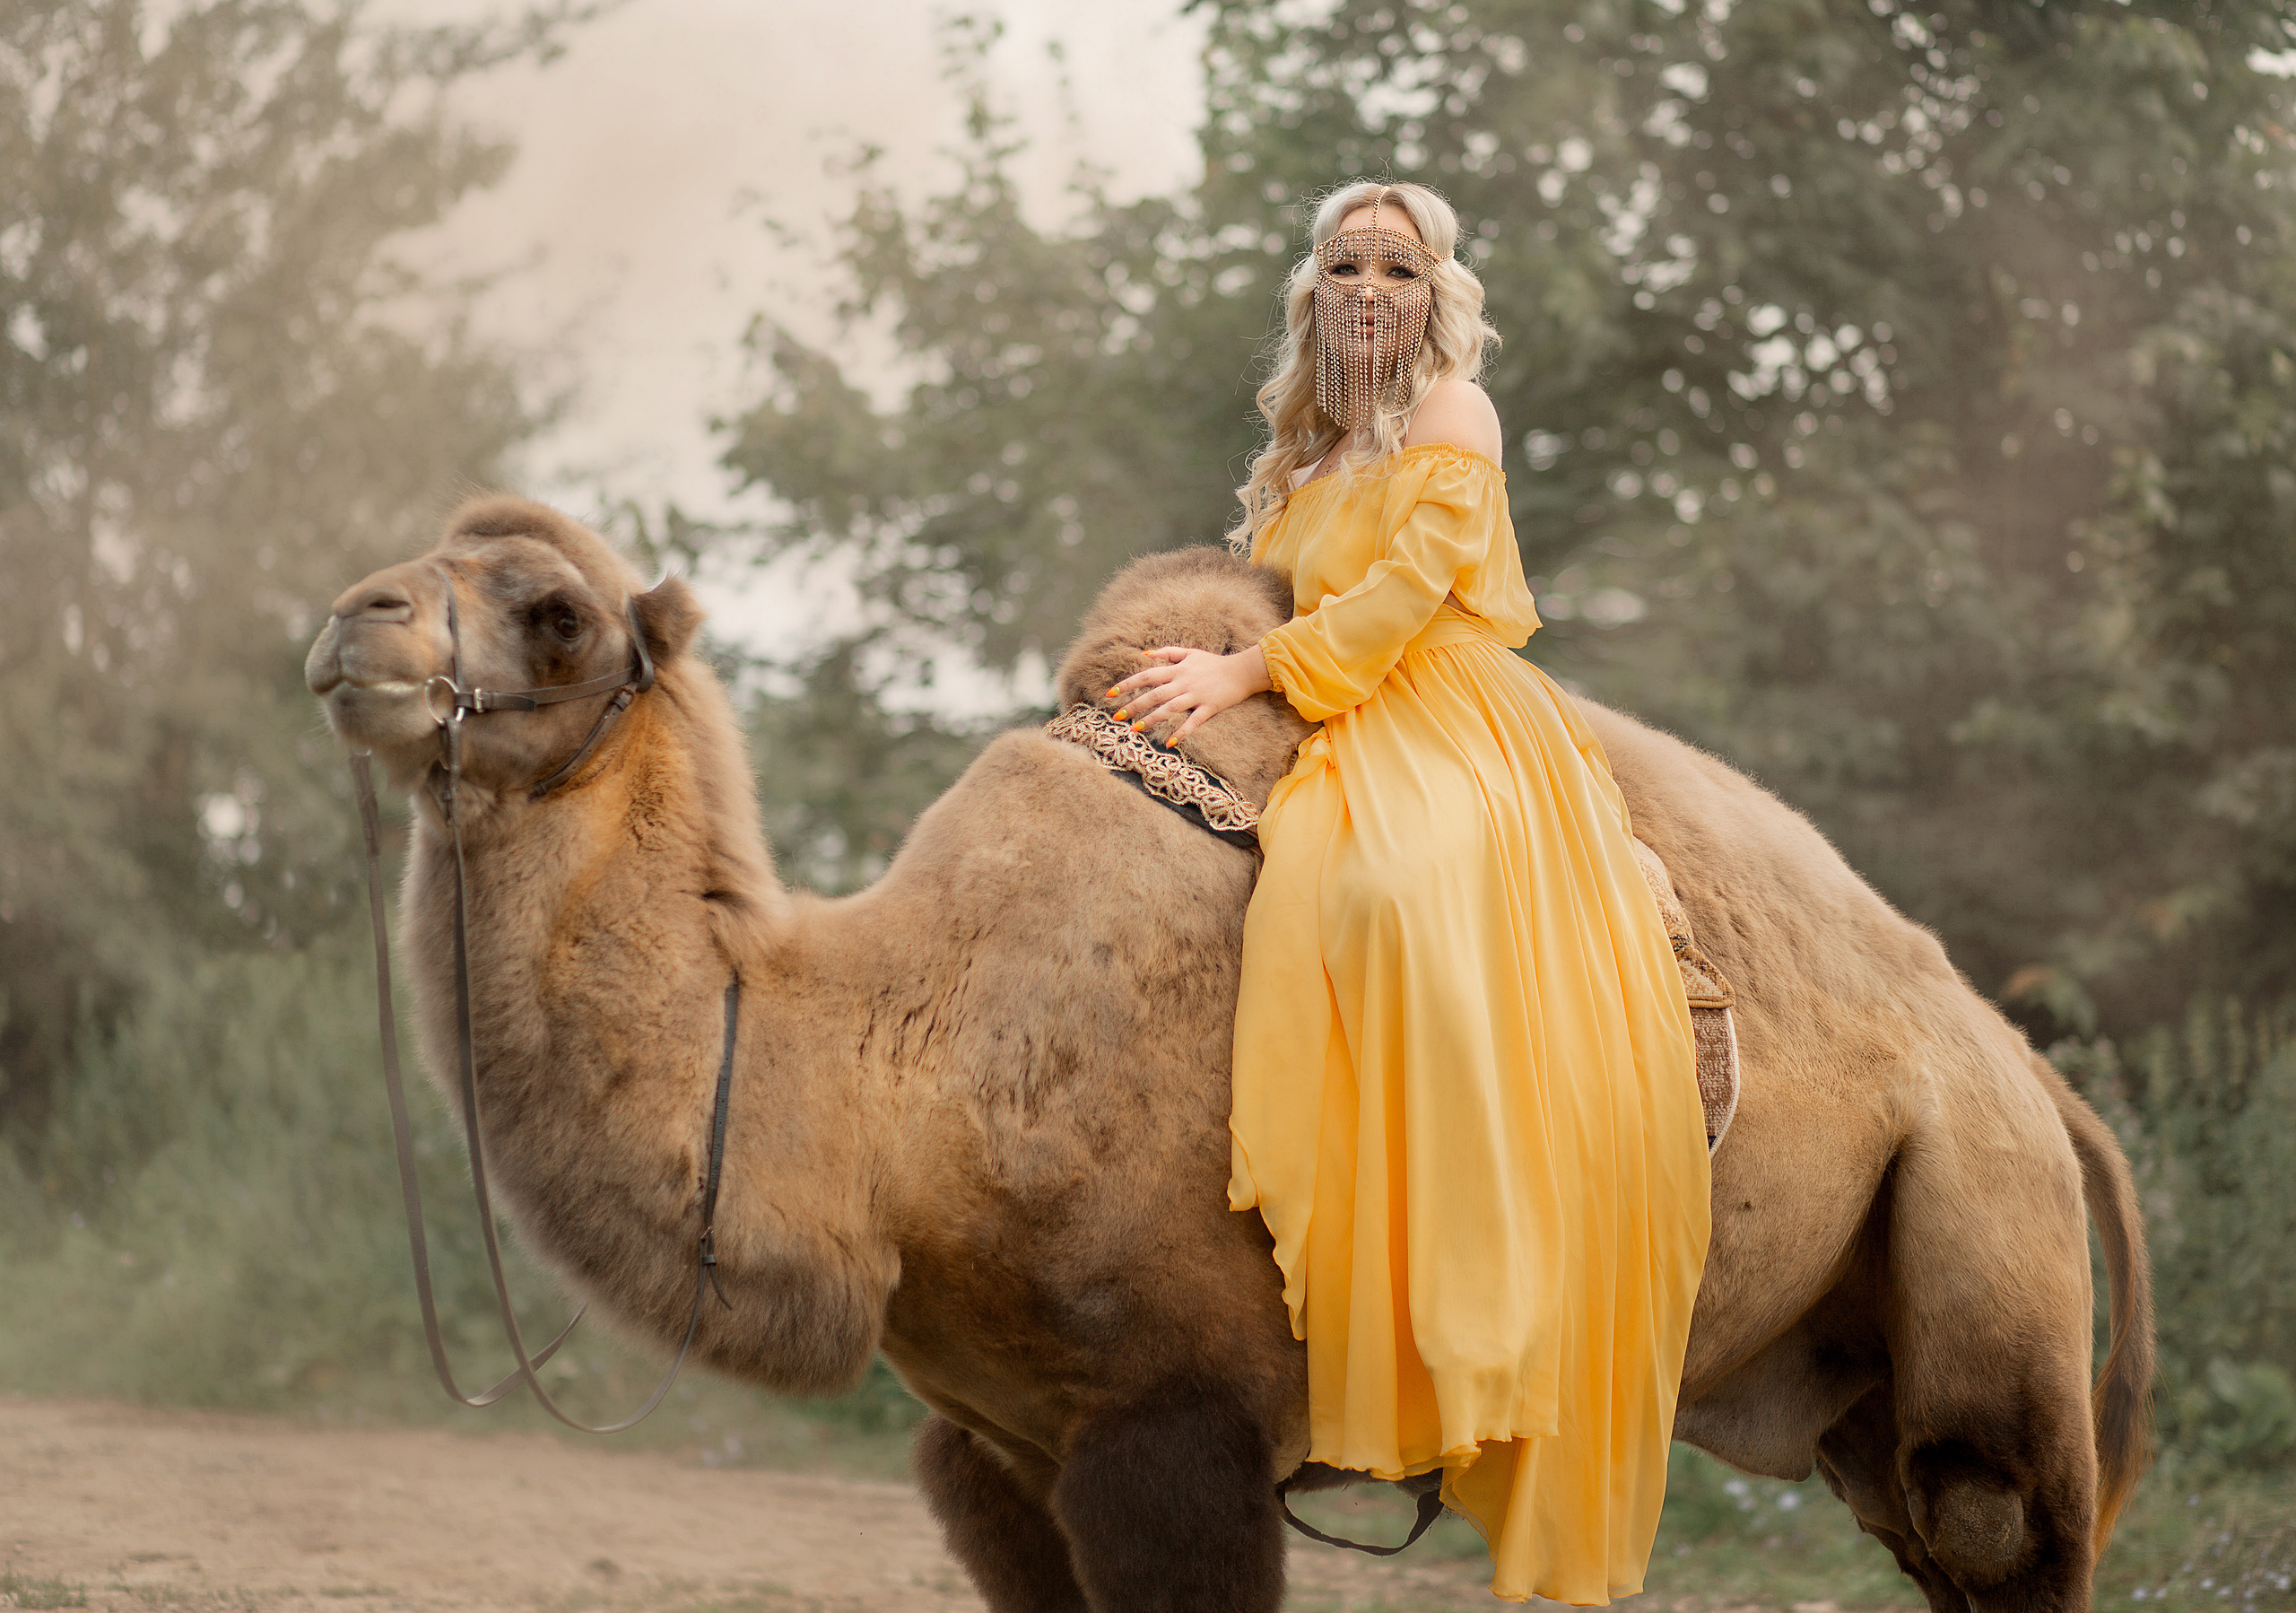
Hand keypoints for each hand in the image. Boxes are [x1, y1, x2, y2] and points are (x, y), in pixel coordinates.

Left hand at [1110, 644, 1270, 746]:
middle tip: (1116, 716)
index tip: (1110, 693)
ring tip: (1134, 729)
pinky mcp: (1209, 707)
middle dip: (1133, 705)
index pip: (1146, 675)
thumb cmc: (1213, 663)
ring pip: (1170, 708)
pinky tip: (1170, 743)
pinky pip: (1194, 722)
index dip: (1127, 684)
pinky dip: (1182, 732)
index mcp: (1177, 669)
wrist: (1242, 671)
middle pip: (1154, 694)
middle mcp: (1184, 682)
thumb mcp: (1190, 652)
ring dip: (1151, 719)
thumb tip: (1144, 654)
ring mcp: (1196, 695)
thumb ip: (1166, 652)